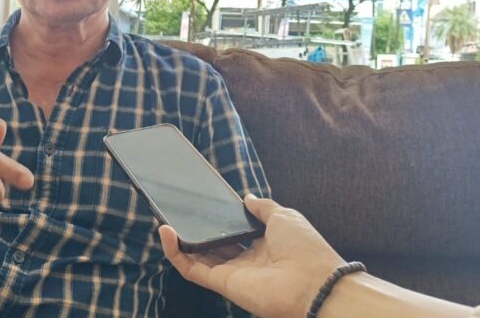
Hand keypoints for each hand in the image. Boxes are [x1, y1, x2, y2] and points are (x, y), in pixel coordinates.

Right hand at [159, 196, 345, 317]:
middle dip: (196, 230)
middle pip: (213, 245)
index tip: (203, 206)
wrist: (314, 283)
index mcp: (263, 244)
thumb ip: (262, 207)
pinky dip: (175, 253)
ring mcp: (232, 272)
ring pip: (197, 258)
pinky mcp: (221, 283)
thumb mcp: (284, 216)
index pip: (234, 233)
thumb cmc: (305, 248)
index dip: (218, 221)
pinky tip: (166, 232)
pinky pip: (192, 269)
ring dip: (179, 241)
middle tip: (178, 212)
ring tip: (165, 220)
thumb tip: (247, 197)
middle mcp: (245, 260)